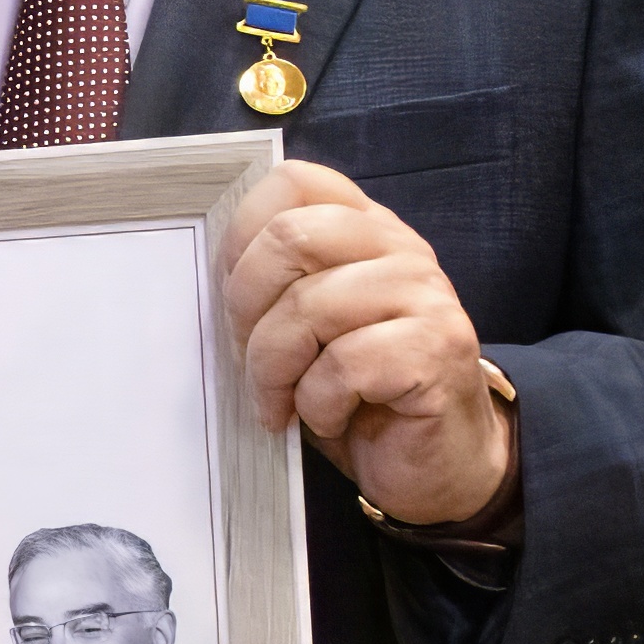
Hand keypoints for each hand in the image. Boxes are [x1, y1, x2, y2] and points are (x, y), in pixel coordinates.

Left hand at [220, 162, 512, 526]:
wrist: (434, 461)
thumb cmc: (356, 394)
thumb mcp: (304, 330)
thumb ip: (273, 287)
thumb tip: (204, 274)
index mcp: (365, 230)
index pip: (295, 182)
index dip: (242, 237)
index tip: (233, 298)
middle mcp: (402, 249)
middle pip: (291, 237)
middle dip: (246, 309)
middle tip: (248, 361)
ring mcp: (427, 295)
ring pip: (309, 307)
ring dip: (274, 372)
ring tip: (283, 403)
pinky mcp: (438, 349)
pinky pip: (343, 366)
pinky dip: (317, 405)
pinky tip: (331, 419)